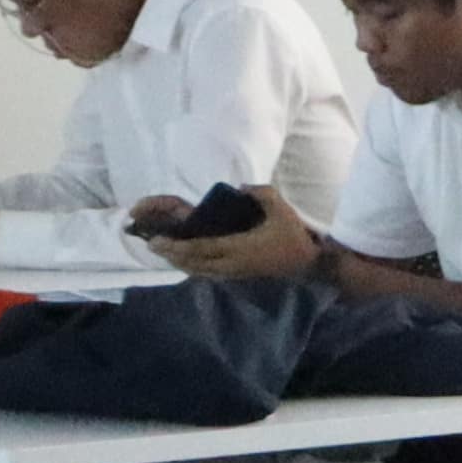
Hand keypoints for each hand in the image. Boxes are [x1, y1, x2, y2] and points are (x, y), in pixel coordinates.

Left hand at [150, 188, 320, 283]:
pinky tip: (186, 262)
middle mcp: (231, 264)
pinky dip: (192, 268)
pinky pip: (207, 274)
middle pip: (193, 263)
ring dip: (179, 263)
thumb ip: (260, 194)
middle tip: (153, 245)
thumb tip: (241, 187)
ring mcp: (234, 273)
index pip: (200, 248)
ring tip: (165, 253)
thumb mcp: (281, 209)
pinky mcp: (238, 276)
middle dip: (171, 254)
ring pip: (198, 271)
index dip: (176, 246)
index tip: (158, 240)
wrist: (308, 264)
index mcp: (238, 248)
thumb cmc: (294, 236)